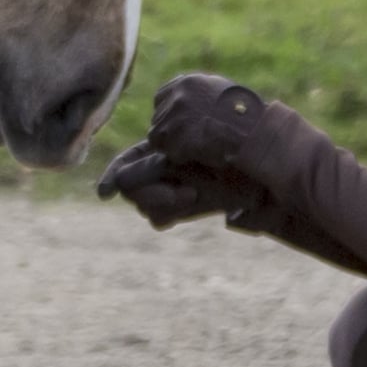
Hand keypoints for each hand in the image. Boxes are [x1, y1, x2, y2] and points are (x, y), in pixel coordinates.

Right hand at [94, 143, 247, 231]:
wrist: (261, 176)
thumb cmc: (225, 158)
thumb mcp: (186, 157)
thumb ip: (149, 169)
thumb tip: (117, 180)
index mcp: (158, 148)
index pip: (125, 163)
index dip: (111, 177)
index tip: (105, 193)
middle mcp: (158, 171)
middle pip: (130, 187)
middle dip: (150, 191)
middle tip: (182, 192)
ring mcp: (167, 191)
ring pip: (143, 204)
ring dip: (162, 202)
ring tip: (191, 195)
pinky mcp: (177, 210)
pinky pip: (157, 218)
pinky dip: (169, 213)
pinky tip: (190, 204)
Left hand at [144, 73, 270, 173]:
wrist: (256, 131)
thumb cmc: (246, 115)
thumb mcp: (221, 91)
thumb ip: (199, 94)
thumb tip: (186, 104)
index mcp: (187, 82)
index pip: (160, 98)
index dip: (168, 114)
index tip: (179, 126)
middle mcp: (178, 96)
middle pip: (158, 119)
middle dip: (169, 132)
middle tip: (188, 142)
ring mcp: (175, 116)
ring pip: (158, 137)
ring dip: (173, 146)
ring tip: (195, 150)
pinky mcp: (177, 138)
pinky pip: (169, 152)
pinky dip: (180, 157)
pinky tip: (198, 155)